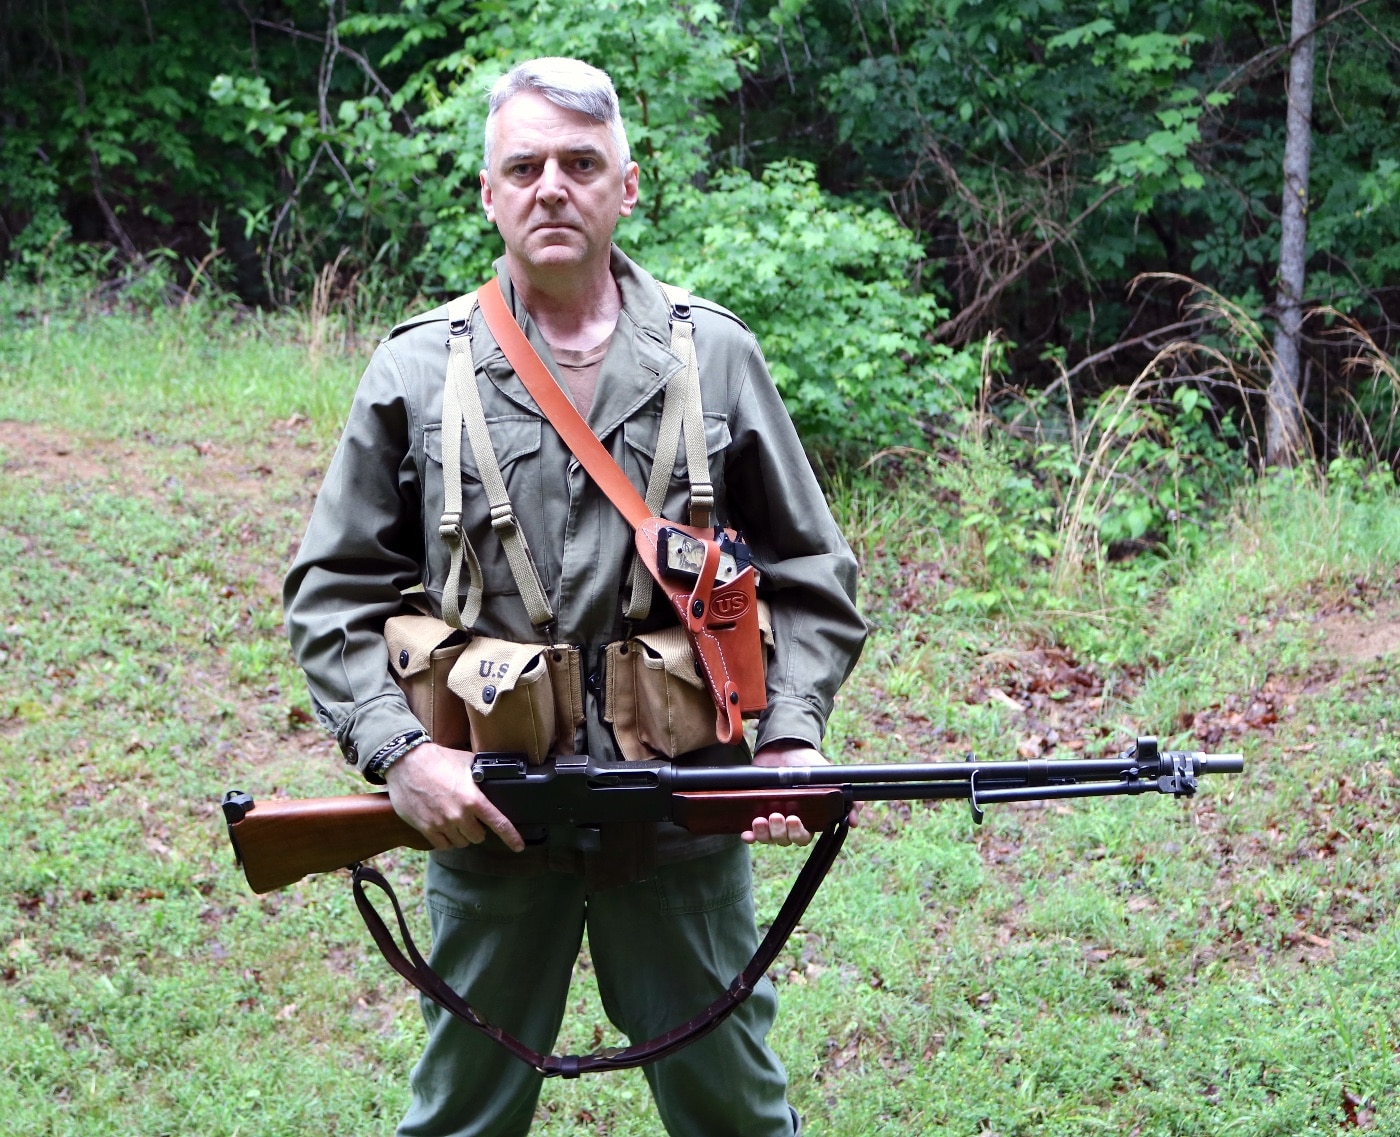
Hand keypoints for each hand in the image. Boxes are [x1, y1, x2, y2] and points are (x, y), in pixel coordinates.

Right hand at [385, 742, 524, 852]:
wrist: (406, 762)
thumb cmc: (437, 759)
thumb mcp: (467, 762)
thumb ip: (482, 773)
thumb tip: (495, 773)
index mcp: (473, 799)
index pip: (498, 823)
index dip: (511, 837)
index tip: (518, 846)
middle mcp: (459, 815)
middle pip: (478, 836)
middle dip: (478, 829)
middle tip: (472, 819)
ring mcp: (441, 823)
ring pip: (461, 842)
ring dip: (462, 835)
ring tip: (457, 822)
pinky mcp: (425, 828)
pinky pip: (443, 845)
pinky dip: (447, 840)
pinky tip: (445, 830)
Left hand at [742, 743, 860, 846]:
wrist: (785, 748)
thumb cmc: (809, 766)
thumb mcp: (831, 781)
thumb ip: (848, 800)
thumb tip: (855, 822)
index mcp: (807, 819)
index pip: (804, 837)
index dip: (798, 833)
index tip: (794, 820)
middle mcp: (789, 822)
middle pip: (785, 839)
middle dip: (780, 832)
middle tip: (777, 816)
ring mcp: (772, 818)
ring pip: (768, 837)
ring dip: (764, 833)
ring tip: (761, 820)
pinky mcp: (756, 811)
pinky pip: (752, 832)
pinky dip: (750, 835)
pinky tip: (746, 833)